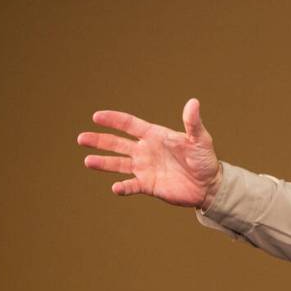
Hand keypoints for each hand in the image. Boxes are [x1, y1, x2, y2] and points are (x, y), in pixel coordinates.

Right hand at [78, 98, 222, 208]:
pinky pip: (131, 186)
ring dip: (104, 163)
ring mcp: (145, 168)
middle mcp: (146, 151)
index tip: (96, 116)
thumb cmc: (205, 160)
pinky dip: (123, 187)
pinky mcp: (148, 185)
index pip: (129, 125)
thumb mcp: (200, 139)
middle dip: (99, 140)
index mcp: (154, 136)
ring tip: (88, 161)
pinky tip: (115, 188)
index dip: (113, 120)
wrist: (209, 186)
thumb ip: (192, 123)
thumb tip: (193, 102)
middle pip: (117, 143)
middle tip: (81, 139)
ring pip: (118, 164)